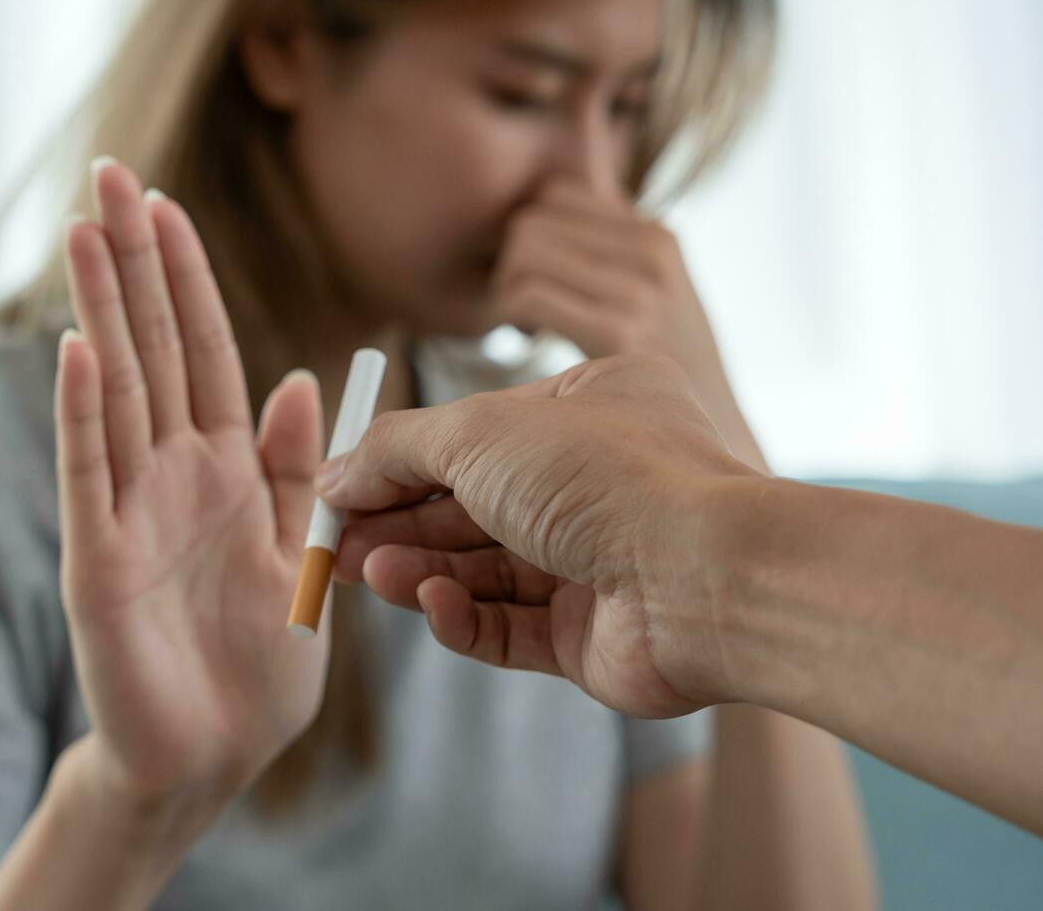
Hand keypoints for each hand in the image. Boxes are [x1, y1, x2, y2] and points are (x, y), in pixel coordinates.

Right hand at [55, 161, 325, 805]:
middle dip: (135, 264)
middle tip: (110, 175)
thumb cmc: (254, 667)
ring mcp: (129, 511)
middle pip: (154, 350)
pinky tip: (77, 349)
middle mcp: (172, 475)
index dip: (189, 280)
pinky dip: (83, 415)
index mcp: (227, 470)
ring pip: (115, 392)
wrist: (211, 758)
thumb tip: (295, 378)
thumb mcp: (298, 559)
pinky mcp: (98, 562)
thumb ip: (292, 473)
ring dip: (103, 312)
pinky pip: (90, 477)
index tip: (168, 206)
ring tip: (85, 231)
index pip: (206, 353)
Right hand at [319, 355, 760, 717]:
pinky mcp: (591, 633)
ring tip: (368, 574)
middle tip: (332, 544)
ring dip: (421, 568)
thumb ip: (397, 449)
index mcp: (586, 408)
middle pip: (469, 506)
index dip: (397, 460)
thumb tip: (334, 473)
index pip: (470, 434)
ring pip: (484, 568)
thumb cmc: (608, 477)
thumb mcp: (479, 432)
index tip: (333, 488)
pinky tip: (431, 604)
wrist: (710, 577)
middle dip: (397, 523)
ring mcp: (595, 560)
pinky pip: (510, 626)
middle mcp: (594, 481)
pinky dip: (464, 616)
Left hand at [494, 179, 762, 467]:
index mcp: (657, 235)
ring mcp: (641, 291)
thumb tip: (563, 187)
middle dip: (510, 264)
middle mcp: (653, 252)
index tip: (536, 279)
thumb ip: (612, 249)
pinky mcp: (621, 334)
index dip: (530, 233)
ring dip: (506, 290)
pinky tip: (526, 343)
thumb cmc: (667, 381)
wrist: (716, 451)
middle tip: (521, 312)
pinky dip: (510, 315)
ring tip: (526, 328)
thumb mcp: (658, 299)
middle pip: (531, 218)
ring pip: (523, 249)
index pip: (555, 191)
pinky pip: (528, 293)